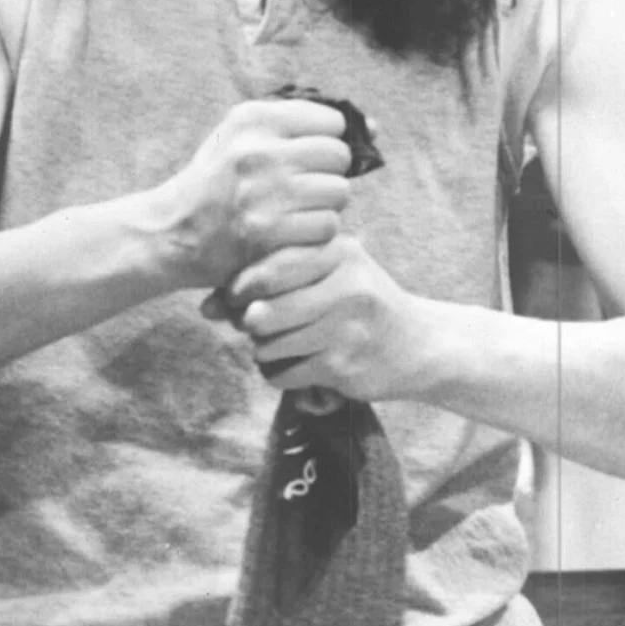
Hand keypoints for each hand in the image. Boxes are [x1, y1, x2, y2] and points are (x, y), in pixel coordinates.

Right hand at [154, 98, 355, 289]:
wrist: (170, 233)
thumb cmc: (216, 184)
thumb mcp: (242, 138)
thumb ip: (301, 127)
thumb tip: (373, 127)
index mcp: (252, 119)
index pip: (331, 121)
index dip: (326, 143)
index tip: (306, 161)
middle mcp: (258, 150)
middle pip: (338, 157)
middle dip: (327, 176)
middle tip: (299, 190)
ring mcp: (264, 192)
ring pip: (338, 194)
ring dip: (323, 208)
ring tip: (291, 213)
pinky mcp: (268, 232)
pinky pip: (327, 228)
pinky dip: (315, 236)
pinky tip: (289, 235)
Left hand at [228, 233, 435, 401]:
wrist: (419, 345)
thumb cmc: (356, 303)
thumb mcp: (323, 276)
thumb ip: (267, 280)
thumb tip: (205, 307)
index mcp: (338, 251)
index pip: (266, 267)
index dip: (239, 288)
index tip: (237, 298)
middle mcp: (346, 286)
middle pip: (260, 311)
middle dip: (248, 323)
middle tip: (258, 325)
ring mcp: (346, 328)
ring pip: (266, 345)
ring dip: (263, 351)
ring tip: (283, 344)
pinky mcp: (343, 366)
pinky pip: (281, 374)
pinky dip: (278, 374)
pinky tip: (296, 365)